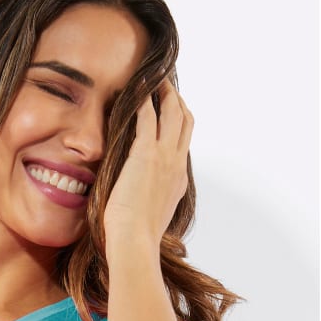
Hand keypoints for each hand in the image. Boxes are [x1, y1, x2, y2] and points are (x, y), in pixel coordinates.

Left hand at [103, 77, 193, 250]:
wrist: (134, 242)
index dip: (179, 126)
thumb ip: (147, 208)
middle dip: (177, 101)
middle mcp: (176, 165)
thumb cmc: (134, 239)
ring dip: (165, 92)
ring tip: (154, 78)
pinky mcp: (147, 153)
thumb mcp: (149, 220)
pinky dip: (145, 97)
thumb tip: (136, 211)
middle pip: (185, 122)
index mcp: (178, 182)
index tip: (171, 114)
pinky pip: (149, 115)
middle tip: (166, 85)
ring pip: (174, 113)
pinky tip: (137, 85)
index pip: (182, 146)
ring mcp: (165, 157)